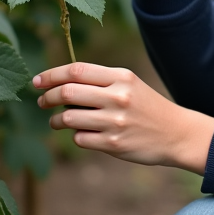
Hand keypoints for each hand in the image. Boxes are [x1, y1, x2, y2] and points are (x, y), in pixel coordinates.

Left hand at [33, 62, 213, 173]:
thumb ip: (99, 81)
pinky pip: (80, 139)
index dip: (51, 75)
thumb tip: (59, 83)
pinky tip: (83, 134)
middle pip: (68, 92)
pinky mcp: (114, 144)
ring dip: (57, 120)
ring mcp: (116, 121)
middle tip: (42, 102)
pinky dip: (76, 136)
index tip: (37, 82)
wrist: (176, 133)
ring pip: (69, 118)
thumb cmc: (146, 107)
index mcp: (121, 77)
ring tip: (58, 121)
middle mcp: (118, 97)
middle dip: (48, 97)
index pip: (76, 71)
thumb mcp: (129, 84)